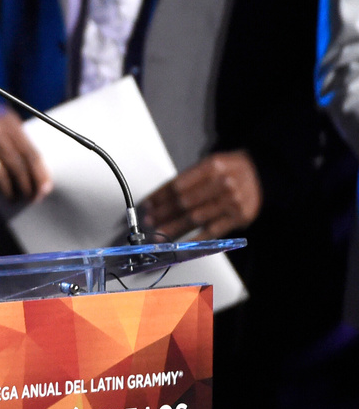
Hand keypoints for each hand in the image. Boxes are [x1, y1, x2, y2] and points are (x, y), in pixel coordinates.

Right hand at [0, 90, 52, 201]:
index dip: (39, 175)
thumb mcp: (7, 120)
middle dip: (25, 186)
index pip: (30, 154)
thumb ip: (22, 141)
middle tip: (29, 197)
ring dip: (7, 191)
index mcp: (8, 122)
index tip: (43, 190)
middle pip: (15, 166)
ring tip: (12, 197)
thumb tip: (40, 175)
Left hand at [140, 149, 261, 239]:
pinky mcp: (238, 218)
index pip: (178, 184)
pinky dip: (194, 240)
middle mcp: (223, 183)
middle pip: (185, 202)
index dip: (159, 196)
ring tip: (157, 235)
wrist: (263, 173)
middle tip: (148, 221)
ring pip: (195, 218)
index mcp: (212, 167)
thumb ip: (188, 179)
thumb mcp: (210, 164)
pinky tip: (180, 245)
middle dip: (163, 213)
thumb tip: (159, 199)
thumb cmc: (230, 169)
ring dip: (173, 228)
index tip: (147, 205)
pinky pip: (212, 231)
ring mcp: (232, 202)